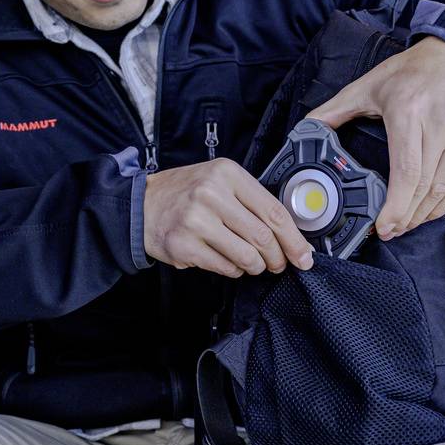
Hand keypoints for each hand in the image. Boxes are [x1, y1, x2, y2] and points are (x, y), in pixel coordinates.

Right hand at [143, 158, 314, 275]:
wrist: (141, 206)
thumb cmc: (186, 194)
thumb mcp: (219, 181)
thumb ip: (253, 203)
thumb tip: (292, 238)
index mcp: (227, 173)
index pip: (274, 212)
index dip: (294, 239)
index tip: (303, 255)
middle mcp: (211, 194)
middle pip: (264, 237)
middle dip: (277, 258)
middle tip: (277, 264)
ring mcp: (196, 220)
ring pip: (247, 257)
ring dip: (256, 267)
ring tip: (252, 263)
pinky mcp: (185, 245)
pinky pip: (225, 268)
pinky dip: (234, 271)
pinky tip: (227, 262)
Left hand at [306, 36, 444, 239]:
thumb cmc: (409, 72)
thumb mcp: (366, 86)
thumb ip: (334, 110)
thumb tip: (306, 129)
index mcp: (408, 112)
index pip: (407, 171)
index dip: (396, 205)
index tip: (383, 226)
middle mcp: (440, 125)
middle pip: (425, 186)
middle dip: (405, 217)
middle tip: (389, 231)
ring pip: (444, 190)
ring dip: (423, 214)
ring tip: (404, 225)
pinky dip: (443, 204)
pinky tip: (426, 211)